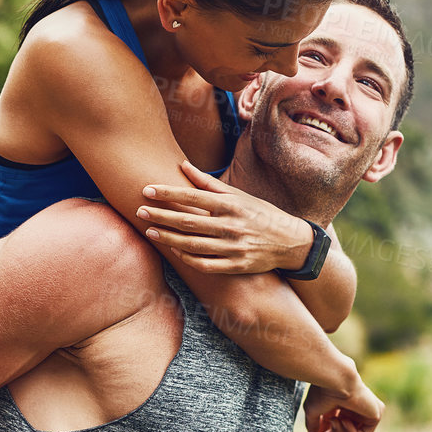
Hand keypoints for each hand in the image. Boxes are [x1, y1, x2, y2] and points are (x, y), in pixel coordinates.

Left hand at [138, 160, 315, 274]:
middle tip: (140, 211)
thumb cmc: (261, 214)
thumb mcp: (239, 195)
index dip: (168, 194)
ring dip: (168, 238)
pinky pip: (206, 265)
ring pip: (193, 245)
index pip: (193, 197)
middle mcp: (232, 225)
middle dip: (161, 216)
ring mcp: (234, 248)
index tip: (147, 190)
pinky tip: (174, 250)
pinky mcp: (237, 266)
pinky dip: (188, 258)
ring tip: (150, 232)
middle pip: (188, 222)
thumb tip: (183, 165)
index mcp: (232, 204)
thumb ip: (209, 183)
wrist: (291, 242)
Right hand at [302, 379, 384, 431]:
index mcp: (340, 402)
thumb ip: (313, 425)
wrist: (336, 381)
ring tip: (333, 420)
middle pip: (342, 431)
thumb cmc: (323, 392)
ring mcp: (365, 410)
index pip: (333, 425)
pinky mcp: (376, 414)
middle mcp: (354, 406)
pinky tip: (344, 419)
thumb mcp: (313, 411)